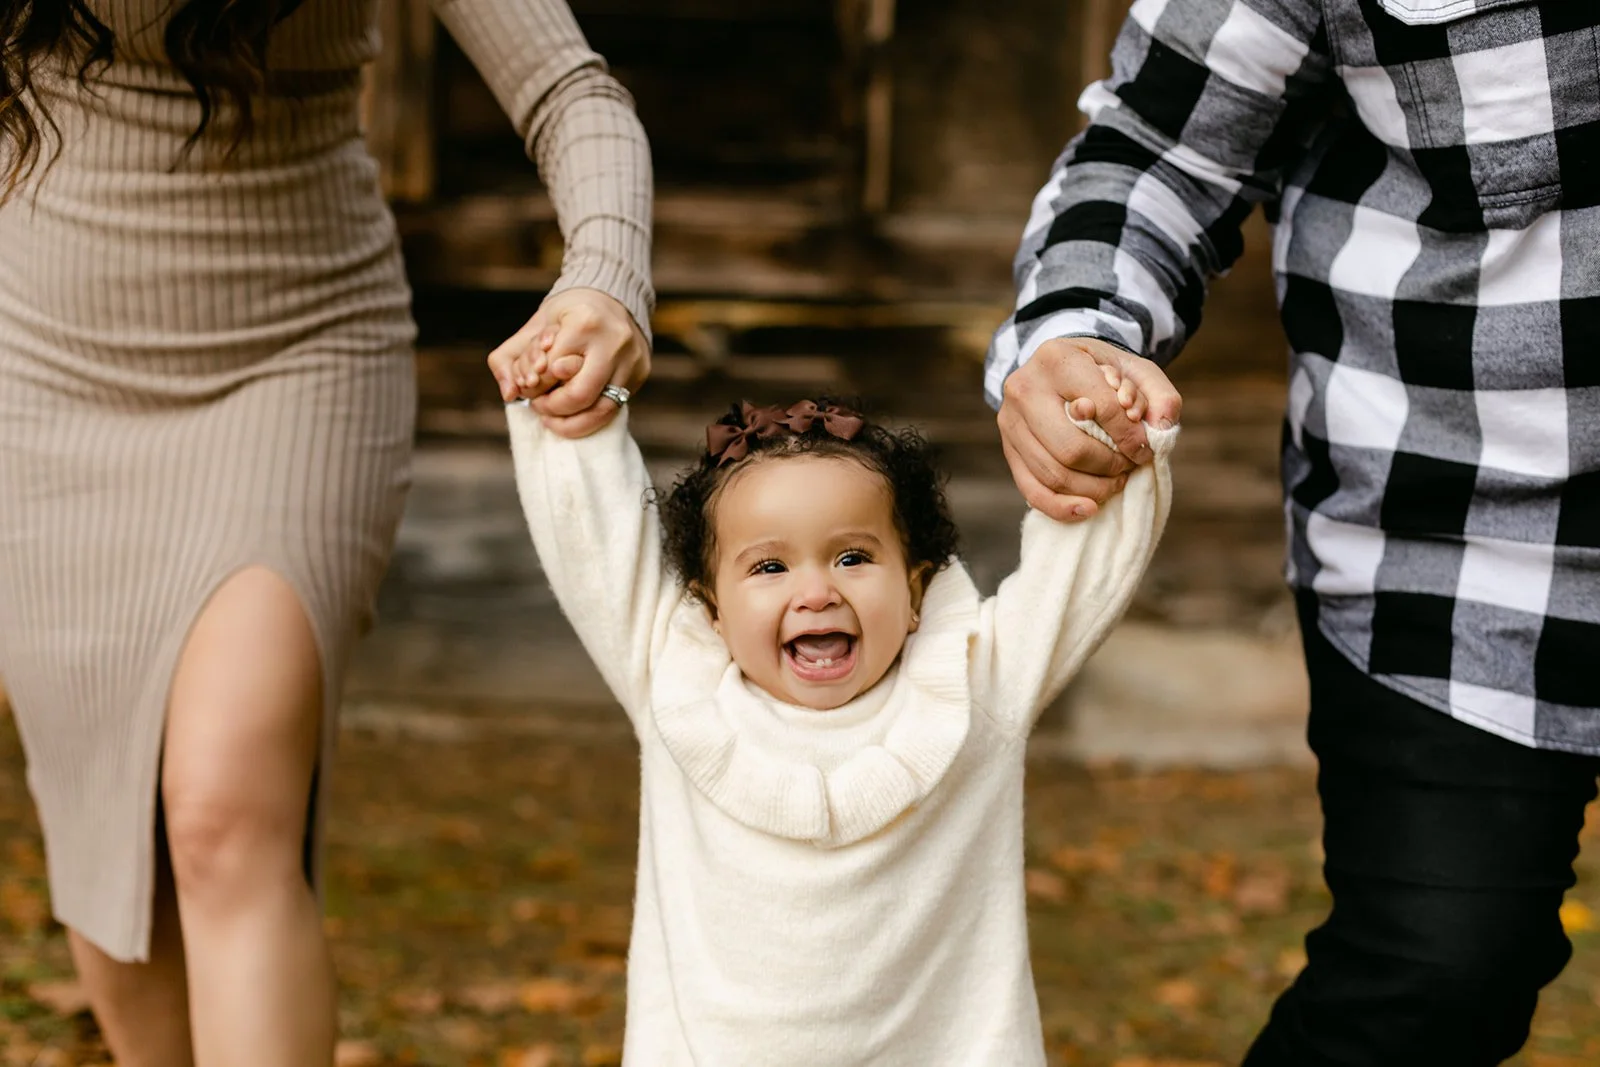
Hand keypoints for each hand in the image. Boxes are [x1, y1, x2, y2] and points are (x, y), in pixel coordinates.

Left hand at [486, 287, 650, 437]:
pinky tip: (574, 417)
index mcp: (584, 323)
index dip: (534, 385)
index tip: (528, 386)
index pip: (552, 370)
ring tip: (553, 420)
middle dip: (553, 408)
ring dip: (572, 423)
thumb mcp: (534, 327)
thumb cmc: (568, 315)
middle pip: (579, 394)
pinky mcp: (640, 373)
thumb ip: (508, 358)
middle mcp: (613, 342)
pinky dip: (591, 419)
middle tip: (539, 406)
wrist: (612, 298)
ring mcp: (631, 360)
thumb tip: (509, 394)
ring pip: (602, 410)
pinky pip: (615, 408)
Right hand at [997, 337, 1181, 522]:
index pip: (1100, 407)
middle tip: (1128, 466)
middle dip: (1109, 466)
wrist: (1059, 373)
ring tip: (1115, 483)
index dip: (1129, 436)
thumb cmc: (1101, 374)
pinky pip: (1032, 490)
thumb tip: (1161, 427)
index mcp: (1056, 358)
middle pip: (1071, 448)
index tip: (1144, 450)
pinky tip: (1089, 508)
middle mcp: (1024, 388)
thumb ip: (1160, 394)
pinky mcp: (1007, 448)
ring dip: (1092, 488)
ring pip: (1053, 473)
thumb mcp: (1135, 370)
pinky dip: (1062, 507)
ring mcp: (1009, 421)